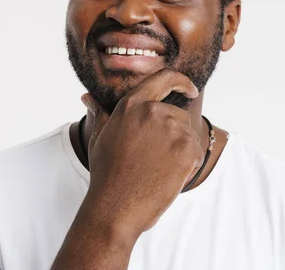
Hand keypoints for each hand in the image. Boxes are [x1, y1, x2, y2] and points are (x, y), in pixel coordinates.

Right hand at [80, 68, 204, 236]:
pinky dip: (188, 165)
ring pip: (188, 134)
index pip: (165, 78)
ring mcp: (172, 129)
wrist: (115, 207)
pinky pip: (196, 152)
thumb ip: (101, 113)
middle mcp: (153, 111)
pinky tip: (168, 176)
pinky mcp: (187, 149)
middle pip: (179, 114)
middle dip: (174, 133)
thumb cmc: (106, 174)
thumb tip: (88, 97)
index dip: (182, 81)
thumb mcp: (100, 138)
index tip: (191, 88)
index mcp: (133, 104)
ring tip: (157, 168)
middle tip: (154, 158)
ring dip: (181, 150)